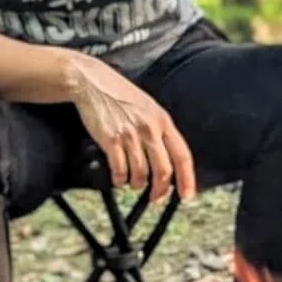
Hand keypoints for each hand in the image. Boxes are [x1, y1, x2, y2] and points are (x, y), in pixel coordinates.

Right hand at [67, 56, 196, 201]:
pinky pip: (120, 170)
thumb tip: (168, 161)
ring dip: (137, 184)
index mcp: (163, 121)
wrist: (93, 83)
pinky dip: (120, 179)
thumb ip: (159, 132)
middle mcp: (149, 128)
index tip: (186, 195)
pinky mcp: (111, 140)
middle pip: (163, 170)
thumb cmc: (121, 96)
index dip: (187, 179)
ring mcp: (130, 134)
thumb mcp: (149, 109)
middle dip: (160, 190)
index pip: (182, 155)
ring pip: (141, 173)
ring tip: (133, 183)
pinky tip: (119, 177)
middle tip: (155, 197)